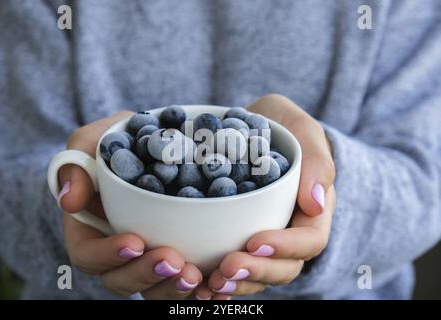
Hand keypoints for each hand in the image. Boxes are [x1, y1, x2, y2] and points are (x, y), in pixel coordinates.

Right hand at [57, 111, 202, 298]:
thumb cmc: (121, 140)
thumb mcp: (94, 142)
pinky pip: (182, 282)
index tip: (135, 241)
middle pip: (121, 279)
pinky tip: (215, 284)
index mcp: (90, 228)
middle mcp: (117, 249)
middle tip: (174, 261)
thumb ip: (76, 164)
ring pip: (153, 288)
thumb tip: (69, 201)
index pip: (87, 255)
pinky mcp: (178, 254)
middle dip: (146, 275)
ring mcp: (147, 255)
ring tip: (195, 276)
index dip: (107, 256)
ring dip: (172, 288)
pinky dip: (198, 288)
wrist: (164, 141)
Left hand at [195, 94, 335, 298]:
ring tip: (209, 283)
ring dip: (236, 284)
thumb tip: (317, 203)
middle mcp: (290, 231)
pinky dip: (215, 280)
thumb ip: (317, 161)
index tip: (255, 240)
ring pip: (258, 275)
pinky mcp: (237, 239)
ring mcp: (264, 238)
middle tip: (226, 268)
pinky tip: (196, 284)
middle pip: (283, 268)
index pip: (309, 240)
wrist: (251, 127)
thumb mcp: (301, 130)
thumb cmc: (281, 126)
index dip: (285, 248)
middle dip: (256, 272)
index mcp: (311, 210)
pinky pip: (233, 268)